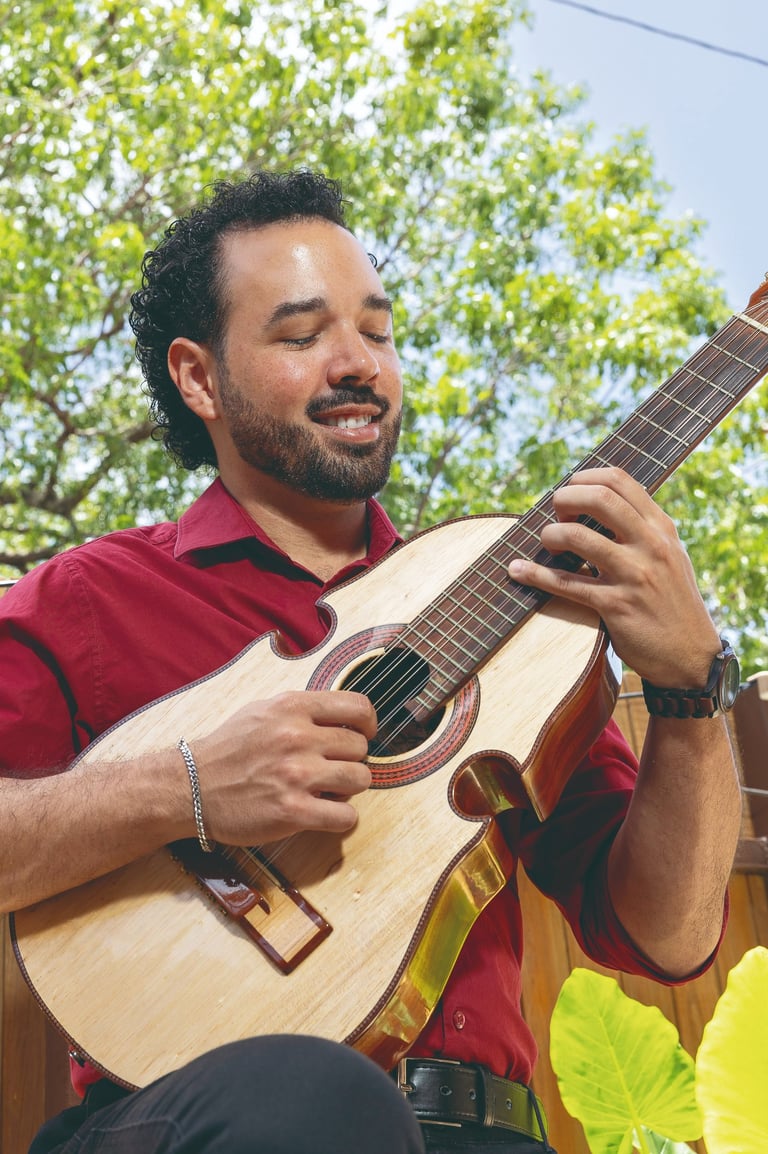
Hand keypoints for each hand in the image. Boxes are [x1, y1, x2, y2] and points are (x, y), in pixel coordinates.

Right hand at [189, 690, 375, 844]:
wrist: (190, 787)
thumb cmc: (227, 750)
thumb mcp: (263, 711)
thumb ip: (302, 710)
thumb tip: (341, 716)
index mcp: (293, 707)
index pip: (358, 707)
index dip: (368, 723)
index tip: (363, 734)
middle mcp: (298, 737)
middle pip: (360, 747)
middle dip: (350, 760)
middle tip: (332, 769)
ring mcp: (297, 774)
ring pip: (360, 779)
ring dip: (348, 788)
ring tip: (328, 791)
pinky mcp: (294, 811)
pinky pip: (345, 816)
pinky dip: (341, 818)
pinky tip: (324, 813)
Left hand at [507, 467, 721, 686]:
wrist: (691, 657)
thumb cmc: (672, 603)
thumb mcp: (670, 556)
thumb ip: (641, 529)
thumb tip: (597, 503)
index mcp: (661, 528)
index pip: (619, 480)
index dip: (584, 478)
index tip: (569, 491)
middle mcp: (651, 545)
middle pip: (599, 498)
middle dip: (565, 499)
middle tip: (556, 514)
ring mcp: (634, 575)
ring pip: (578, 537)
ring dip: (551, 535)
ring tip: (548, 544)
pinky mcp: (616, 606)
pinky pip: (567, 584)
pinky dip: (536, 575)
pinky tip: (517, 571)